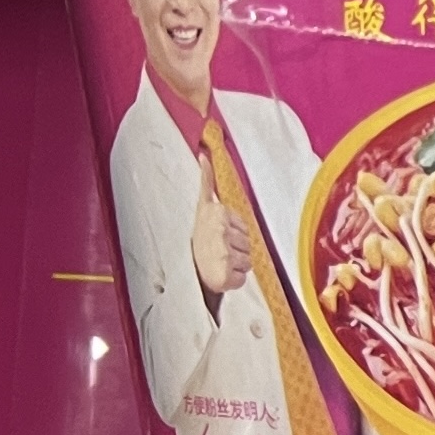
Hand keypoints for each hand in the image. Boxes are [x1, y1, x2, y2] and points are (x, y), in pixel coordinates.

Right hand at [190, 175, 257, 299]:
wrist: (185, 270)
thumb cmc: (198, 240)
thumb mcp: (203, 208)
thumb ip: (207, 183)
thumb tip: (204, 155)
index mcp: (216, 212)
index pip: (244, 227)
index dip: (234, 235)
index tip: (217, 236)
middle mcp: (219, 229)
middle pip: (249, 242)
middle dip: (237, 249)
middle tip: (217, 251)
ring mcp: (223, 251)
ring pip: (248, 260)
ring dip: (236, 264)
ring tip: (217, 263)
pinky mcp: (226, 272)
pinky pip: (243, 277)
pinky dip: (234, 280)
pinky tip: (219, 275)